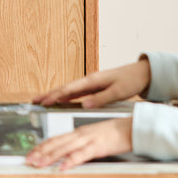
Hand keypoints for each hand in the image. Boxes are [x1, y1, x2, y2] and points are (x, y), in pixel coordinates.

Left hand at [25, 117, 132, 169]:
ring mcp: (87, 139)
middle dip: (40, 151)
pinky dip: (70, 161)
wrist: (130, 128)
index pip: (55, 139)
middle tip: (28, 160)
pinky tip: (62, 168)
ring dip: (49, 156)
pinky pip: (81, 155)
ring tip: (38, 164)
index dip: (42, 146)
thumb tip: (70, 154)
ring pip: (64, 148)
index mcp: (78, 132)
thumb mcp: (94, 138)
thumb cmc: (114, 134)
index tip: (31, 153)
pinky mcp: (97, 146)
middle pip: (55, 142)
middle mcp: (79, 134)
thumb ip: (82, 144)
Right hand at [32, 59, 150, 108]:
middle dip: (49, 94)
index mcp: (93, 80)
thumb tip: (84, 104)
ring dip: (55, 95)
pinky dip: (66, 96)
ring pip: (69, 90)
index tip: (43, 101)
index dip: (55, 96)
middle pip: (65, 88)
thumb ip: (101, 98)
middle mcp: (89, 80)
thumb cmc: (131, 80)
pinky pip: (76, 92)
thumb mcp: (118, 91)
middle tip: (35, 100)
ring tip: (43, 100)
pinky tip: (61, 100)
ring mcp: (91, 83)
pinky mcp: (95, 87)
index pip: (69, 89)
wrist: (142, 73)